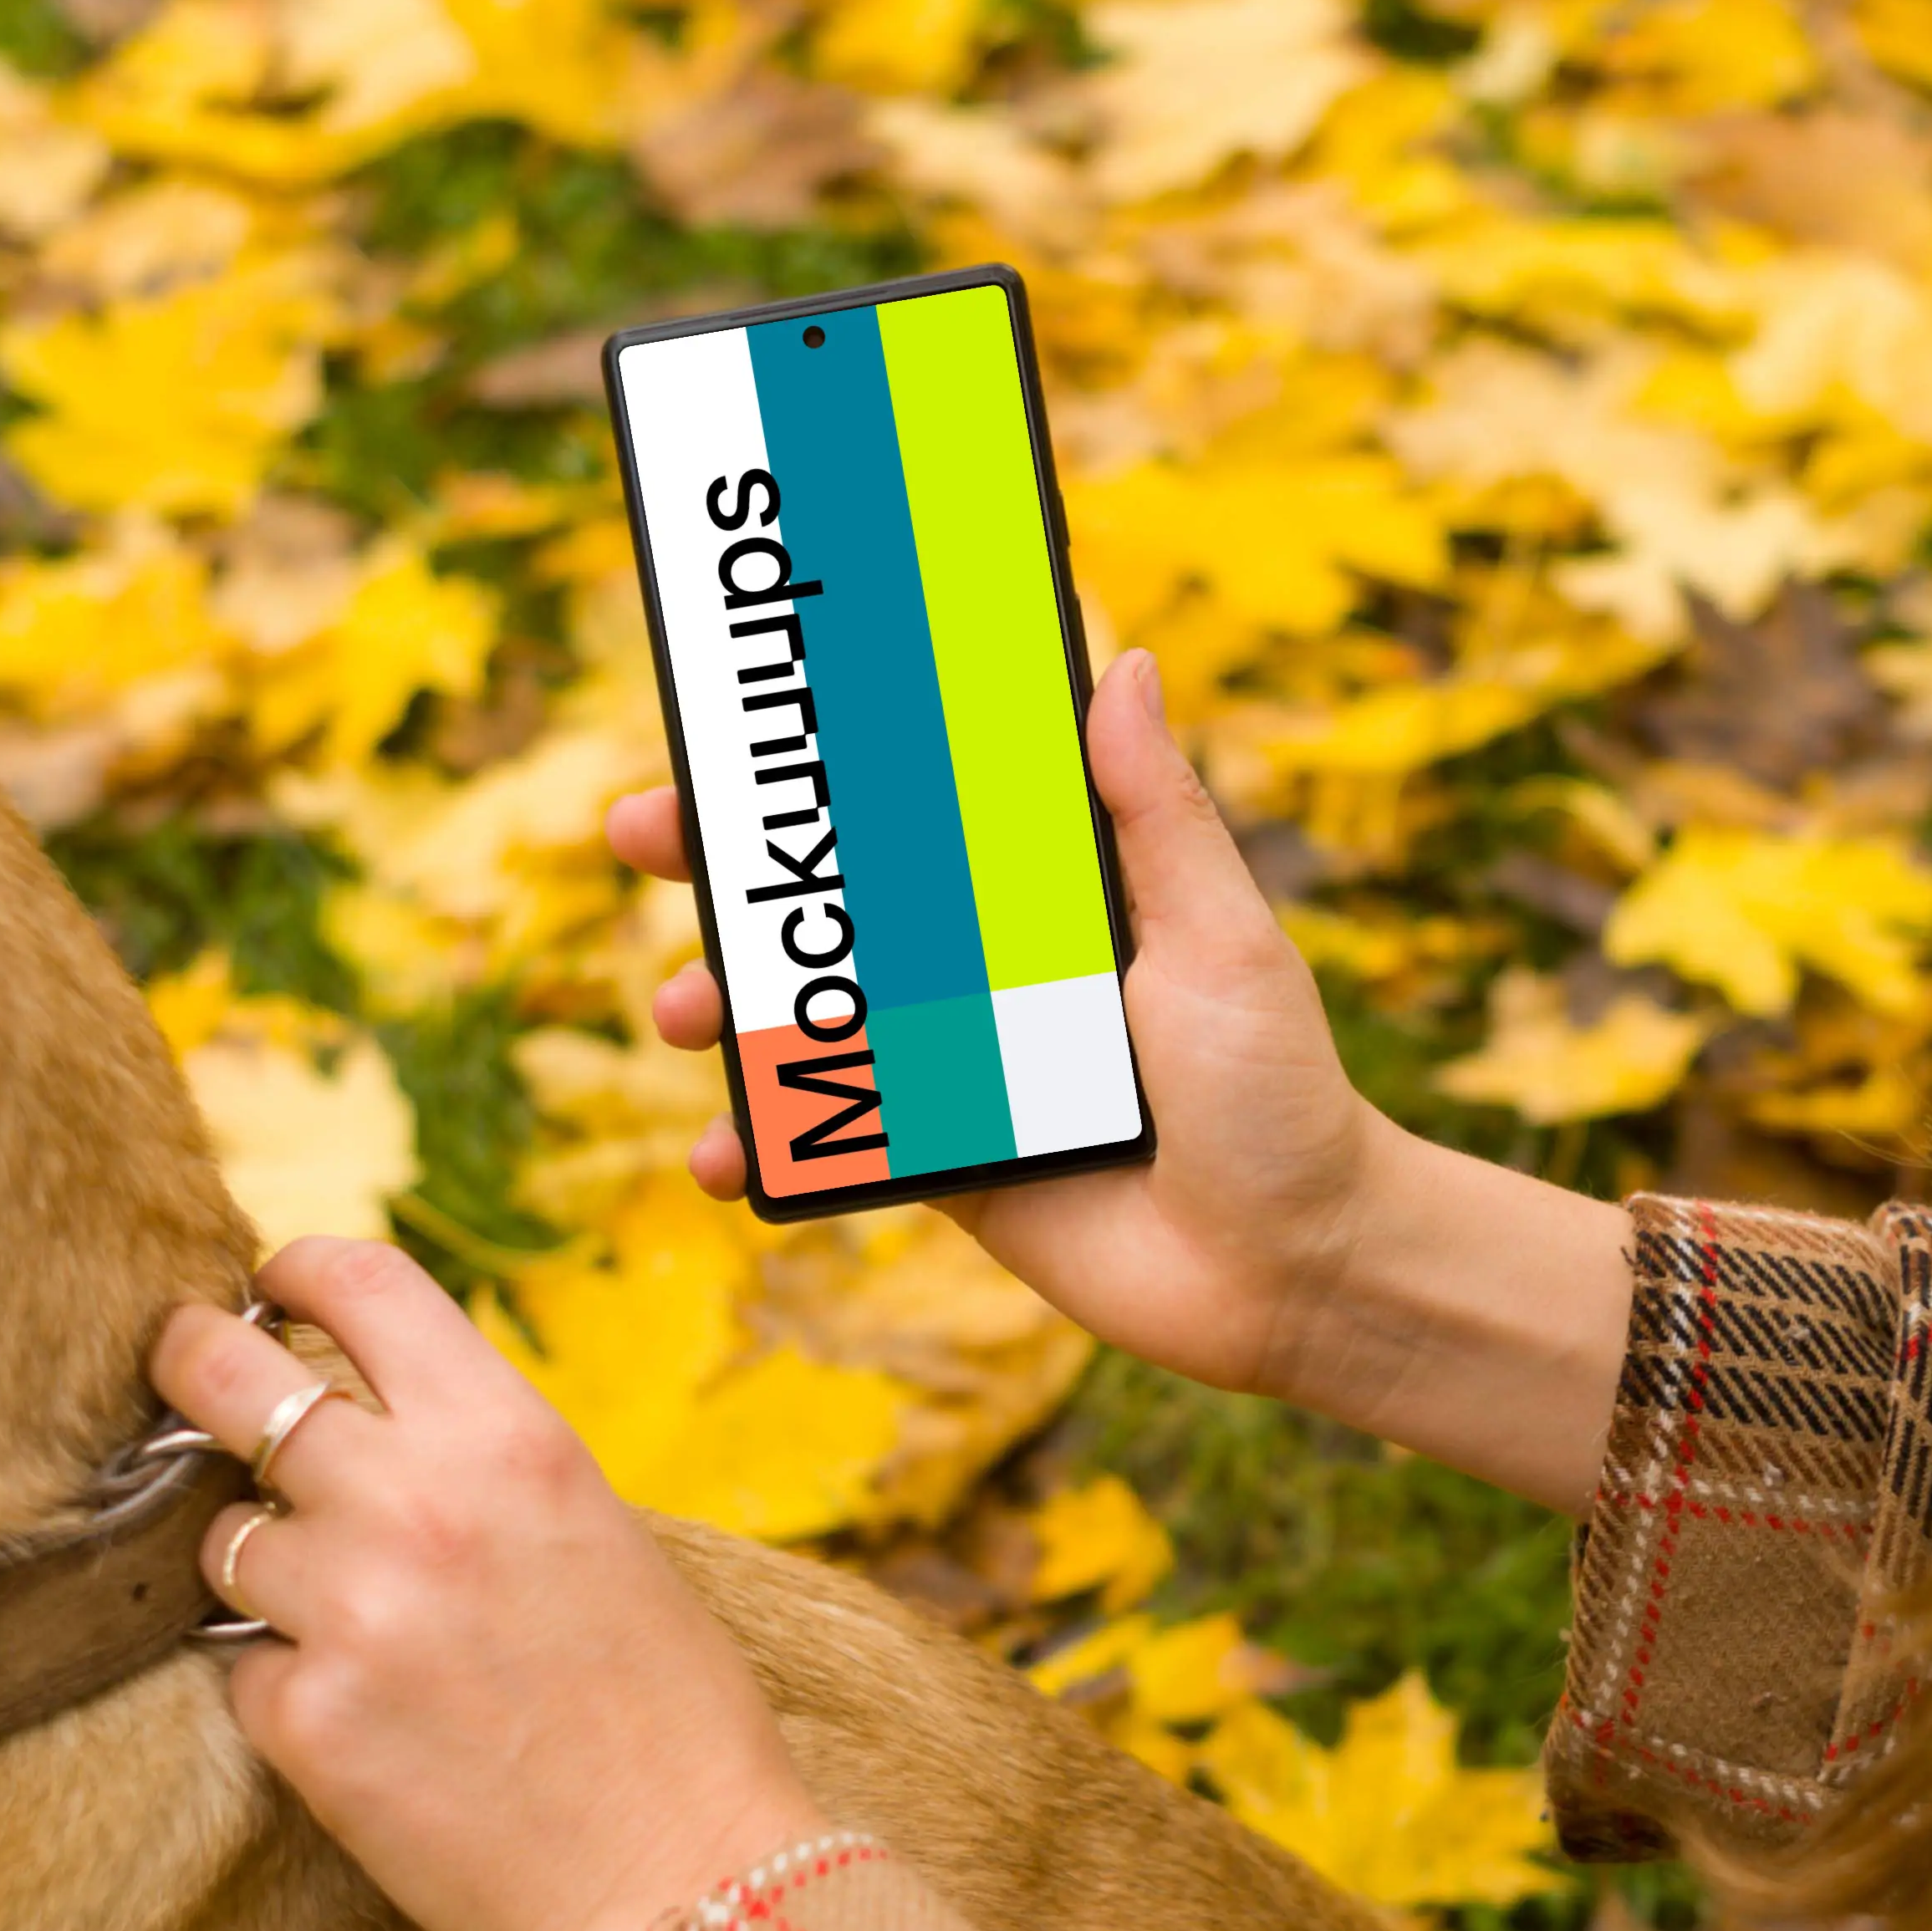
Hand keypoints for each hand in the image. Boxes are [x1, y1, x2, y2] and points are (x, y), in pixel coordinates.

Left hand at [151, 1238, 829, 1930]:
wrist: (684, 1884)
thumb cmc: (668, 1715)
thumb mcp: (596, 1532)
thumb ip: (481, 1460)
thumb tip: (368, 1415)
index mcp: (508, 1436)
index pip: (357, 1281)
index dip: (290, 1269)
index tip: (264, 1288)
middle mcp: (415, 1501)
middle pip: (222, 1374)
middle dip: (187, 1366)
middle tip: (183, 1382)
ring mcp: (348, 1611)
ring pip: (220, 1537)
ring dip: (254, 1566)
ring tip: (340, 1619)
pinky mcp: (305, 1723)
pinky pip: (238, 1665)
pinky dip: (281, 1688)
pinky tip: (363, 1725)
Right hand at [611, 647, 1635, 1513]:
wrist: (1291, 1272)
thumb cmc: (1280, 1093)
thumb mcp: (1224, 940)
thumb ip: (1158, 815)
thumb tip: (1125, 658)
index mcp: (1046, 891)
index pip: (915, 801)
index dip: (825, 757)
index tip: (738, 707)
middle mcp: (984, 968)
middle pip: (829, 898)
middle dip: (723, 864)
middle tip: (640, 832)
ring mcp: (951, 1066)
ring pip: (804, 1015)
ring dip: (722, 1002)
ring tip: (683, 1012)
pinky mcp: (938, 1165)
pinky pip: (826, 1141)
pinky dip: (758, 1144)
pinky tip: (718, 1154)